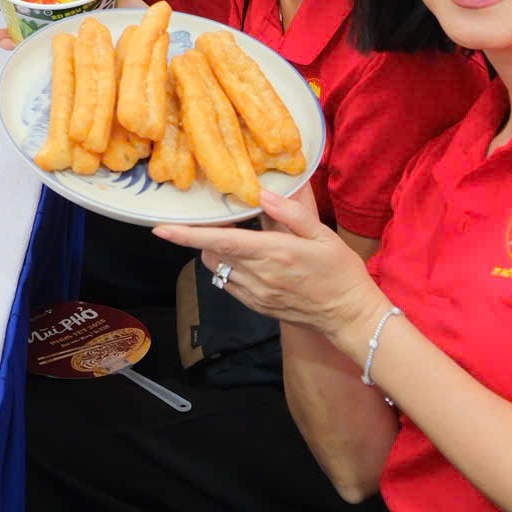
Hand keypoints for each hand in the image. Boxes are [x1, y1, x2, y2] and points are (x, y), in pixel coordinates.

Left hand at [153, 184, 382, 343]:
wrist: (350, 316)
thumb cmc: (341, 272)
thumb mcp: (323, 236)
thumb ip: (291, 214)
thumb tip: (262, 195)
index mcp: (274, 253)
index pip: (220, 242)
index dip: (188, 235)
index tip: (161, 229)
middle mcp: (259, 276)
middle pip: (211, 254)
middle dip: (206, 237)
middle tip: (225, 221)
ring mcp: (256, 294)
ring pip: (217, 269)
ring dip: (218, 253)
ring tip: (239, 240)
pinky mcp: (257, 306)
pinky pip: (229, 285)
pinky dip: (230, 269)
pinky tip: (250, 262)